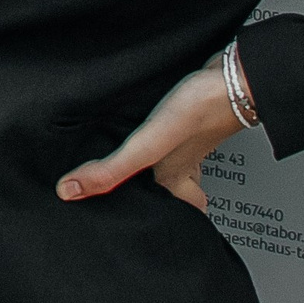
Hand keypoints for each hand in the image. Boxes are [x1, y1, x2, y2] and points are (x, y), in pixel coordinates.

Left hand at [55, 66, 245, 211]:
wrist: (233, 79)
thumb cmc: (198, 112)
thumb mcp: (147, 147)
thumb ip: (112, 170)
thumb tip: (70, 191)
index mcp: (170, 178)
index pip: (163, 211)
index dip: (148, 218)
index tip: (122, 222)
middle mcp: (178, 163)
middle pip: (169, 191)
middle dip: (152, 194)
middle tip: (123, 191)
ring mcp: (184, 140)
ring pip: (171, 163)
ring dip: (154, 164)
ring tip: (126, 160)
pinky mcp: (185, 114)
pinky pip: (170, 132)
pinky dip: (159, 133)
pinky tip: (144, 120)